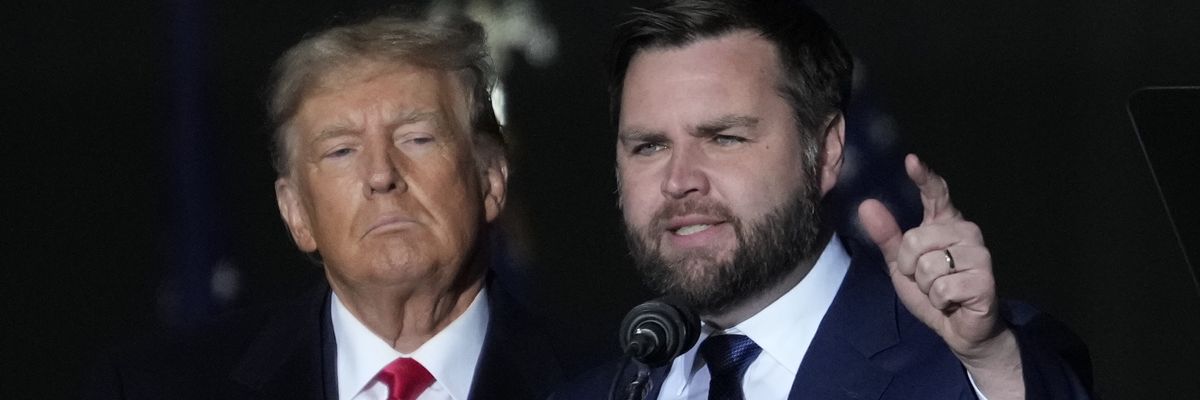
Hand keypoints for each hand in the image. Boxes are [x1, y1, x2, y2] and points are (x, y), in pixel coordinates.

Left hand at [858, 154, 1022, 397]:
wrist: (961, 329)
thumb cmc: (933, 292)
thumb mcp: (901, 266)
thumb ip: (887, 237)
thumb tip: (867, 206)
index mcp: (945, 223)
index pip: (936, 193)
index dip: (924, 177)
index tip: (911, 160)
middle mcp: (966, 232)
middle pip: (915, 239)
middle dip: (909, 268)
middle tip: (926, 281)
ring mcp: (979, 254)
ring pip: (927, 265)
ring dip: (925, 287)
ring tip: (942, 291)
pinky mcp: (985, 279)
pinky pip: (941, 287)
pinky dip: (939, 300)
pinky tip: (953, 302)